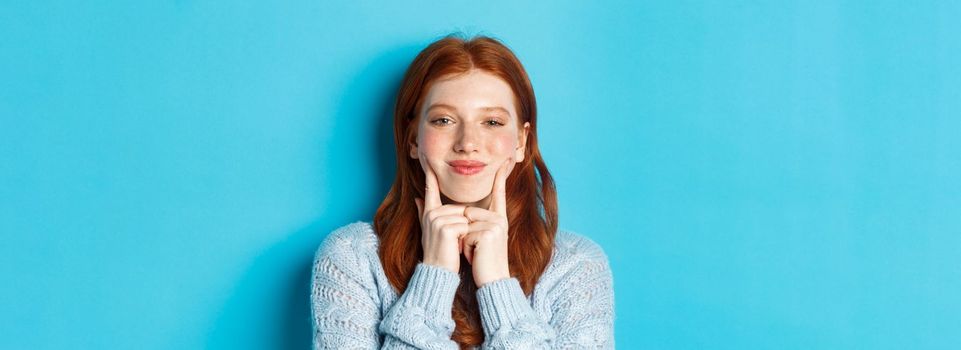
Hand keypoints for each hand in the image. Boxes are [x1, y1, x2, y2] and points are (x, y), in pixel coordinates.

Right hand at [415, 153, 468, 273]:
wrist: (438, 271)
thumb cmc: (438, 252)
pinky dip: (465, 237)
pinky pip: (465, 225)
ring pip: (464, 217)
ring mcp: (437, 220)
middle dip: (463, 224)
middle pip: (460, 208)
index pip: (430, 190)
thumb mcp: (429, 231)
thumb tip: (417, 198)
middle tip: (454, 241)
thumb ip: (424, 212)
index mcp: (429, 213)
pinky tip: (456, 246)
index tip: (429, 162)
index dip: (430, 177)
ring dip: (465, 231)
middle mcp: (431, 214)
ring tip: (455, 244)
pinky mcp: (446, 228)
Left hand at [462, 157, 514, 285]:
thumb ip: (462, 222)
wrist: (492, 281)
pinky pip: (466, 234)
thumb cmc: (481, 261)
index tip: (504, 162)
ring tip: (476, 254)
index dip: (500, 178)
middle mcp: (499, 219)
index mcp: (498, 219)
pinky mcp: (490, 234)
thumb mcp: (472, 239)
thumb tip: (424, 200)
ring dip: (463, 242)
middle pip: (467, 212)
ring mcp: (496, 225)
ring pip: (465, 224)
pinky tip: (476, 257)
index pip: (498, 194)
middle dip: (463, 233)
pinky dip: (465, 249)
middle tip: (475, 250)